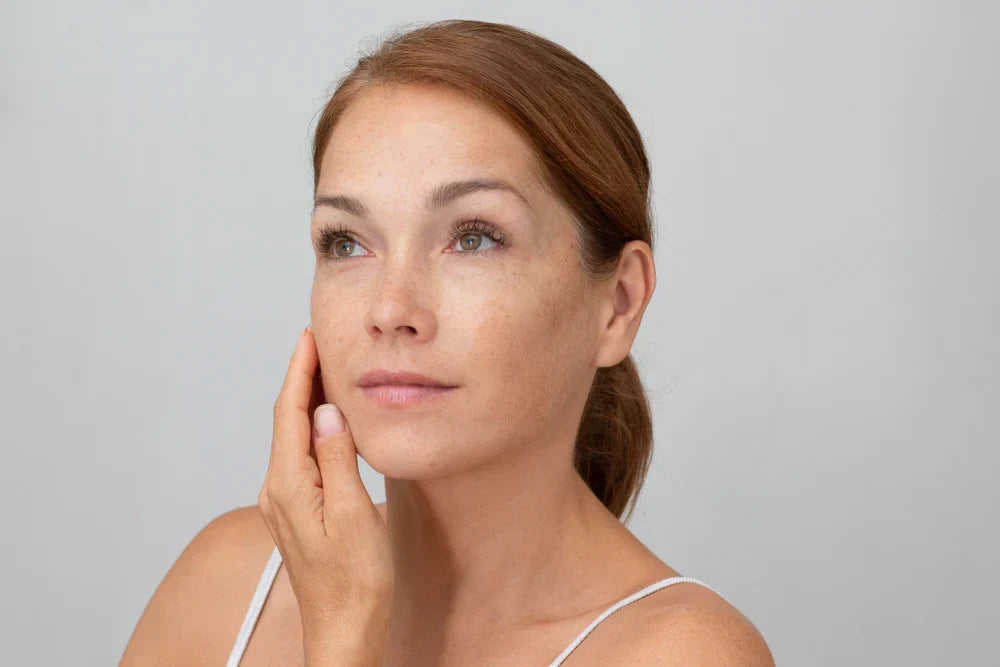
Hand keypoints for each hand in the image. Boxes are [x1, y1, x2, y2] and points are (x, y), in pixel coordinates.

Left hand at [258, 325, 392, 661]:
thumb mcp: (354, 514)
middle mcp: (278, 489)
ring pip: (293, 437)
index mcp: (289, 484)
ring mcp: (286, 501)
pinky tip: (330, 424)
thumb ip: (338, 459)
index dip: (300, 371)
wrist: (344, 631)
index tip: (309, 337)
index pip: (290, 412)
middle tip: (320, 343)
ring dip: (308, 402)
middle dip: (302, 379)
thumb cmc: (355, 582)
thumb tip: (329, 413)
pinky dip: (313, 429)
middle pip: (287, 420)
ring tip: (328, 372)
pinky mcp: (299, 511)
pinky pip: (301, 456)